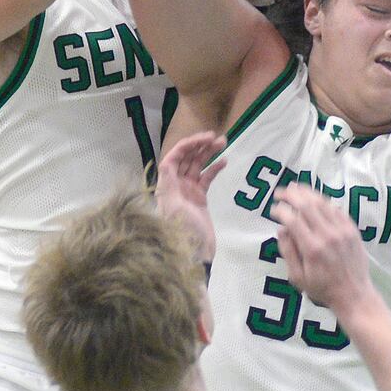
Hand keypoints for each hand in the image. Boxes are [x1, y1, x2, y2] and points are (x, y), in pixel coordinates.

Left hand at [155, 131, 225, 259]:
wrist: (196, 254)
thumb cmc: (183, 231)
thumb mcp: (174, 207)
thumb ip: (170, 185)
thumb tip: (166, 164)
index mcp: (167, 186)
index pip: (172, 158)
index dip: (185, 146)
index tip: (202, 139)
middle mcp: (175, 186)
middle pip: (185, 159)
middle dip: (199, 146)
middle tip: (216, 137)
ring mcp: (188, 191)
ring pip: (197, 166)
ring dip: (208, 153)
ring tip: (223, 142)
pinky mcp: (200, 198)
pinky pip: (206, 178)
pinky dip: (214, 169)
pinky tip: (224, 161)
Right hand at [269, 183, 373, 316]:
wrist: (354, 294)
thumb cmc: (322, 288)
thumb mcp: (297, 278)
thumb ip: (288, 252)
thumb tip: (281, 229)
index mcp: (312, 248)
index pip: (293, 220)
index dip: (280, 210)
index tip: (273, 210)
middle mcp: (328, 235)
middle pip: (307, 205)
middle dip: (291, 195)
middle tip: (280, 192)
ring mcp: (342, 230)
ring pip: (323, 203)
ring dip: (307, 193)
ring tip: (294, 188)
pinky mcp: (352, 230)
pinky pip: (336, 209)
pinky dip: (323, 202)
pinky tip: (315, 200)